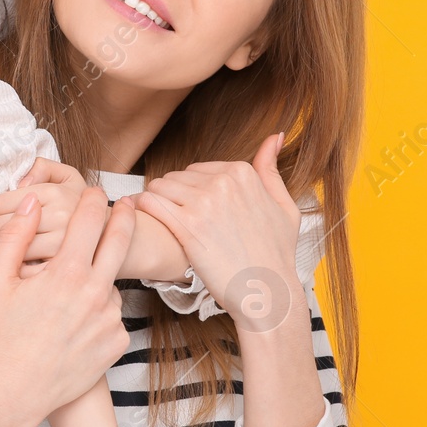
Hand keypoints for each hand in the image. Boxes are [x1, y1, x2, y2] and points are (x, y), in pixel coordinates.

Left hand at [0, 159, 87, 277]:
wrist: (116, 239)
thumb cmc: (82, 208)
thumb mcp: (69, 177)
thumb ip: (43, 169)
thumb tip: (19, 180)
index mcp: (52, 193)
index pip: (1, 202)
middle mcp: (57, 216)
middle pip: (1, 227)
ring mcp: (61, 244)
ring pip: (9, 251)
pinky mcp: (62, 268)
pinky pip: (24, 270)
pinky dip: (6, 272)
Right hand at [0, 189, 136, 424]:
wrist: (15, 391)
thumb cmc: (1, 335)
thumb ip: (15, 234)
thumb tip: (30, 201)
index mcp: (67, 272)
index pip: (89, 219)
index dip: (91, 200)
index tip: (94, 191)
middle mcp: (96, 291)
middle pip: (120, 240)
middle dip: (124, 217)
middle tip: (127, 204)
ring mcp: (111, 318)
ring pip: (111, 284)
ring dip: (98, 280)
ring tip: (68, 300)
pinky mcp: (118, 341)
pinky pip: (111, 316)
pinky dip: (98, 314)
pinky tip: (75, 327)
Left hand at [132, 133, 302, 333]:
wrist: (267, 291)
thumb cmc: (276, 253)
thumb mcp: (284, 206)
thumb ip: (271, 169)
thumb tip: (275, 136)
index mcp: (242, 172)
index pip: (198, 169)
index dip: (191, 190)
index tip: (194, 210)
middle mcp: (223, 182)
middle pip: (177, 176)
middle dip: (173, 195)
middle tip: (176, 219)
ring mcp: (204, 203)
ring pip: (160, 186)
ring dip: (156, 202)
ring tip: (161, 221)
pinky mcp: (187, 226)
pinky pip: (150, 203)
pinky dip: (143, 208)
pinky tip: (144, 219)